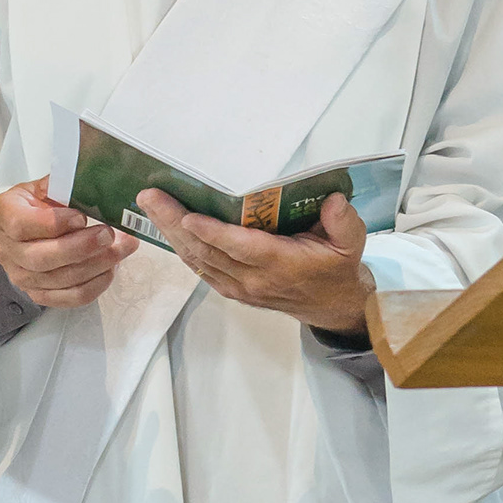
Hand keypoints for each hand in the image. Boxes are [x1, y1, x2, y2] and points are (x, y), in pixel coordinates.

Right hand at [0, 178, 136, 307]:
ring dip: (96, 265)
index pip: (21, 225)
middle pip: (42, 258)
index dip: (53, 224)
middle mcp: (6, 250)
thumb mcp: (41, 187)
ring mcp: (21, 276)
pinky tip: (111, 268)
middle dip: (81, 247)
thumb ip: (62, 186)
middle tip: (109, 234)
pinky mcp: (39, 293)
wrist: (22, 228)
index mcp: (2, 216)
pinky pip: (70, 297)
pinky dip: (95, 285)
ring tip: (121, 248)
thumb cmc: (33, 205)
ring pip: (60, 279)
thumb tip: (94, 180)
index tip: (81, 217)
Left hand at [134, 188, 375, 333]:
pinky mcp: (231, 290)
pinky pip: (200, 268)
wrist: (333, 306)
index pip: (241, 247)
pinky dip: (181, 247)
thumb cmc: (338, 267)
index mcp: (281, 265)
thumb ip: (344, 221)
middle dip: (175, 222)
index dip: (213, 232)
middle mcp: (253, 279)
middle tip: (150, 195)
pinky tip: (165, 227)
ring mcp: (239, 288)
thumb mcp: (351, 243)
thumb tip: (333, 200)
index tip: (188, 215)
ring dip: (170, 233)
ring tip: (150, 203)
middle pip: (207, 251)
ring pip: (197, 260)